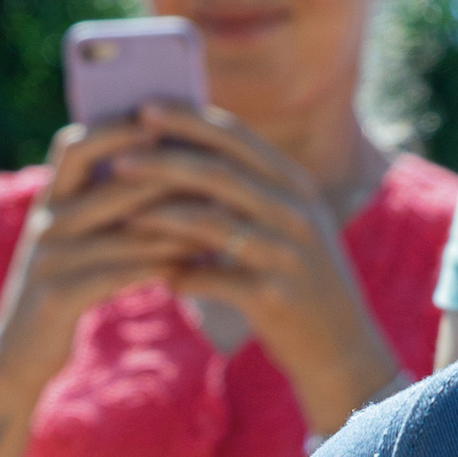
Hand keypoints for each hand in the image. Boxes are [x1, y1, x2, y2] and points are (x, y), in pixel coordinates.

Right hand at [0, 115, 242, 383]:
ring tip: (218, 219)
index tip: (166, 121)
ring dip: (175, 224)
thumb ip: (101, 205)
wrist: (17, 355)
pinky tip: (192, 264)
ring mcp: (48, 261)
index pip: (76, 145)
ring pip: (123, 231)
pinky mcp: (57, 298)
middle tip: (215, 171)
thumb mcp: (73, 241)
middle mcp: (44, 223)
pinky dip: (158, 265)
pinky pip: (118, 274)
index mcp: (47, 201)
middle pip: (109, 184)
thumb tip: (163, 165)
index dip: (117, 127)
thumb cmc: (62, 289)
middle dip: (165, 175)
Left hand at [127, 106, 404, 436]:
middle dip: (164, 160)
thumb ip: (246, 194)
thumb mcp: (283, 228)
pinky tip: (158, 279)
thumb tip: (185, 160)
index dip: (189, 121)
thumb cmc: (299, 284)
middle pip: (219, 172)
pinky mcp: (275, 297)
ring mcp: (286, 253)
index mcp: (294, 185)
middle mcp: (294, 210)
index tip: (143, 107)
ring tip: (120, 211)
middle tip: (116, 156)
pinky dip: (183, 276)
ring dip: (161, 215)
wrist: (341, 348)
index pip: (237, 138)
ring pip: (212, 222)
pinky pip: (215, 279)